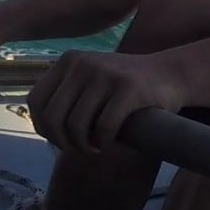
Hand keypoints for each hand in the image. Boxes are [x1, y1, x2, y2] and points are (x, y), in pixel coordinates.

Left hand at [26, 50, 183, 153]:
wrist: (173, 74)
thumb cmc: (127, 87)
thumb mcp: (91, 80)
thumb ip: (67, 95)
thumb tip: (41, 128)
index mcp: (69, 60)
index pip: (36, 101)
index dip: (43, 128)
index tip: (61, 140)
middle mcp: (83, 63)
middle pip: (54, 117)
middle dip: (64, 142)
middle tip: (81, 149)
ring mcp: (106, 73)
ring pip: (76, 125)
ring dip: (84, 146)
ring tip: (95, 149)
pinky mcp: (129, 87)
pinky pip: (104, 126)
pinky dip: (104, 142)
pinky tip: (110, 143)